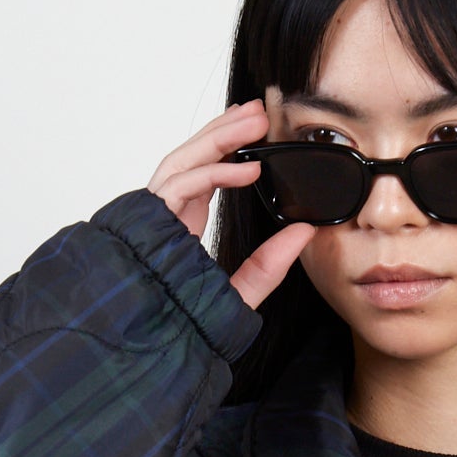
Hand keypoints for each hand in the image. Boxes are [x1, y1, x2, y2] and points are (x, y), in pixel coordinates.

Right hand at [146, 99, 315, 309]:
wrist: (155, 346)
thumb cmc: (187, 322)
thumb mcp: (242, 291)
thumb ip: (270, 264)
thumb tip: (306, 232)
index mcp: (182, 227)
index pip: (203, 174)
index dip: (226, 149)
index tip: (254, 132)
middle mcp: (165, 216)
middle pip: (192, 157)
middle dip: (225, 130)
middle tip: (259, 109)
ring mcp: (154, 216)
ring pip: (184, 160)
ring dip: (220, 137)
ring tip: (255, 120)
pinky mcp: (150, 221)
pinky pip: (183, 184)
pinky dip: (216, 173)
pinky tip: (248, 169)